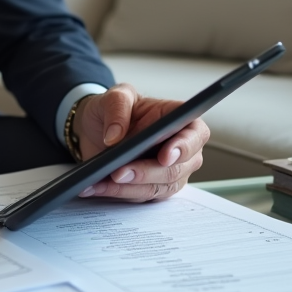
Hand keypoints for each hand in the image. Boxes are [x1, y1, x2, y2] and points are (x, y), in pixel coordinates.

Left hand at [72, 84, 208, 201]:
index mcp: (179, 120)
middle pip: (176, 169)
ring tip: (102, 181)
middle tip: (119, 172)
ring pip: (158, 187)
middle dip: (146, 173)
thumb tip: (114, 137)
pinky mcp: (151, 187)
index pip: (195, 135)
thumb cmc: (114, 108)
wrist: (96, 127)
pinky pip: (139, 195)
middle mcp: (179, 148)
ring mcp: (168, 171)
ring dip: (129, 187)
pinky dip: (116, 193)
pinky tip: (97, 187)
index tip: (165, 156)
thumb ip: (117, 107)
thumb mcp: (115, 96)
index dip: (184, 147)